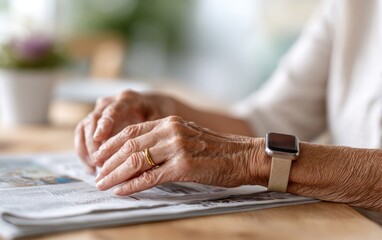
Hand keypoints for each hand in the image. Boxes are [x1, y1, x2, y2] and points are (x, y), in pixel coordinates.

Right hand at [74, 90, 176, 171]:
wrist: (153, 104)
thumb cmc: (158, 112)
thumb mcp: (159, 119)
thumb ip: (151, 132)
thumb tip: (145, 152)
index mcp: (127, 99)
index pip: (112, 110)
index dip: (105, 123)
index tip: (99, 137)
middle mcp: (110, 102)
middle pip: (93, 120)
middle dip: (94, 143)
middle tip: (100, 163)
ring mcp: (99, 110)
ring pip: (84, 128)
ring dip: (87, 149)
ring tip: (96, 169)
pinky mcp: (94, 121)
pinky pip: (81, 134)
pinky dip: (84, 151)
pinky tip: (92, 168)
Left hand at [93, 116, 261, 195]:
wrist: (243, 156)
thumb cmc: (217, 149)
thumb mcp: (187, 136)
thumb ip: (164, 140)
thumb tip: (139, 153)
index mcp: (169, 122)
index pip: (131, 131)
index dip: (111, 144)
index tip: (99, 156)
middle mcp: (171, 131)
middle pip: (129, 146)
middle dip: (108, 161)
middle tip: (96, 173)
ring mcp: (177, 148)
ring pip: (136, 161)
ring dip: (115, 174)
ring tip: (103, 183)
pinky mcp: (184, 166)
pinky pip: (151, 177)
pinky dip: (133, 185)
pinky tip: (121, 190)